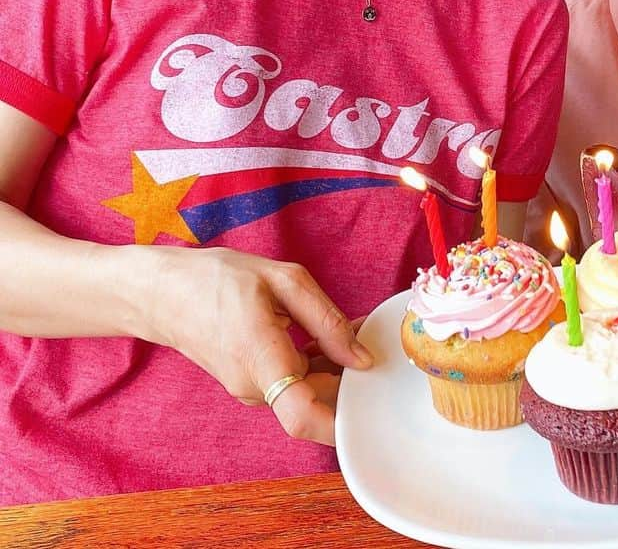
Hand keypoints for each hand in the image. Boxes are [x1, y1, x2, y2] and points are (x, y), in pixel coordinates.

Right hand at [147, 247, 371, 446]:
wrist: (163, 293)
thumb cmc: (218, 279)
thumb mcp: (283, 281)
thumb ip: (327, 321)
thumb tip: (361, 357)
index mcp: (261, 360)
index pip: (304, 417)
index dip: (342, 420)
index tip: (371, 401)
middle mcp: (254, 387)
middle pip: (316, 402)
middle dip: (350, 376)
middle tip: (366, 336)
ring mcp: (250, 390)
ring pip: (306, 392)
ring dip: (334, 367)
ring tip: (346, 326)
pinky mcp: (250, 384)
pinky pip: (292, 382)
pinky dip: (314, 363)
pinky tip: (323, 334)